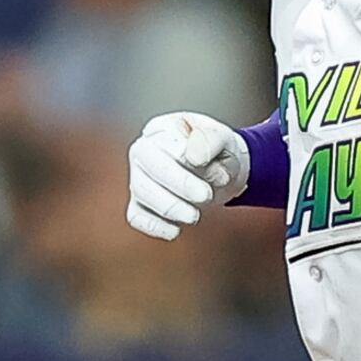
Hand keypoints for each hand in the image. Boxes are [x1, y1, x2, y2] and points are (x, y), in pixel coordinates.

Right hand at [125, 112, 249, 238]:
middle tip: (207, 197)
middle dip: (179, 186)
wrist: (221, 170)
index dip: (190, 163)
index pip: (165, 145)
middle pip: (148, 168)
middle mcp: (143, 151)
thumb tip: (193, 157)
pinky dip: (154, 226)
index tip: (219, 175)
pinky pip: (137, 216)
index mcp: (161, 130)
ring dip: (170, 208)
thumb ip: (210, 139)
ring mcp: (139, 177)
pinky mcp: (141, 203)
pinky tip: (175, 231)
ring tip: (195, 216)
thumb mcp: (223, 137)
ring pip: (142, 193)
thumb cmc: (218, 150)